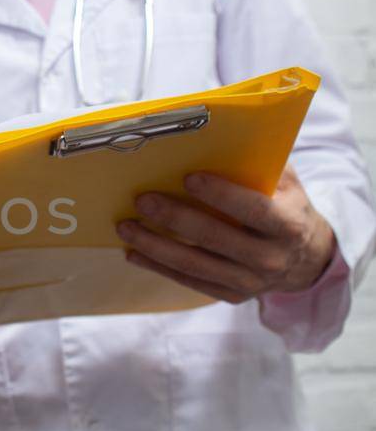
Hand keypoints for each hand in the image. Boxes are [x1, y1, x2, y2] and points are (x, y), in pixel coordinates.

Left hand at [116, 164, 337, 305]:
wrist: (304, 259)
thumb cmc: (286, 208)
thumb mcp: (287, 184)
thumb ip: (261, 163)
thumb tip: (220, 135)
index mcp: (287, 225)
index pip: (253, 210)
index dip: (221, 195)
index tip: (188, 178)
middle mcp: (270, 257)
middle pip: (215, 237)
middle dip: (175, 217)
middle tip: (143, 200)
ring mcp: (249, 280)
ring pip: (194, 263)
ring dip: (156, 245)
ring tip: (126, 226)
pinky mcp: (231, 294)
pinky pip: (189, 280)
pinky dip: (159, 266)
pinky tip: (134, 252)